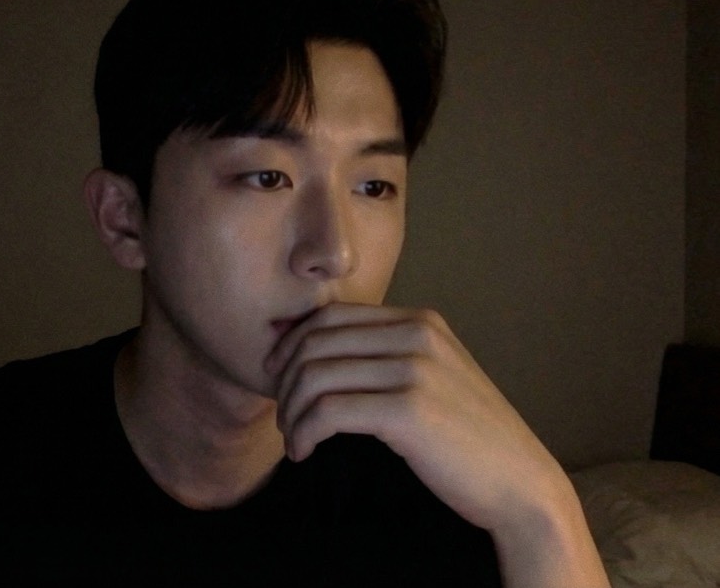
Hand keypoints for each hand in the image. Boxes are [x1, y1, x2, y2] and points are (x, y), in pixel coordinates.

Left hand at [265, 302, 609, 586]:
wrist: (520, 482)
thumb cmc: (467, 438)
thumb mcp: (432, 378)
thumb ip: (386, 356)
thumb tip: (315, 354)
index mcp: (420, 321)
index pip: (330, 315)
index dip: (292, 344)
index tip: (278, 377)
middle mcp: (417, 335)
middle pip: (316, 341)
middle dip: (285, 380)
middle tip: (283, 417)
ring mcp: (415, 369)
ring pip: (316, 375)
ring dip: (291, 412)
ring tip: (294, 439)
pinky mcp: (409, 409)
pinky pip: (328, 411)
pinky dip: (305, 433)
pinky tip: (304, 452)